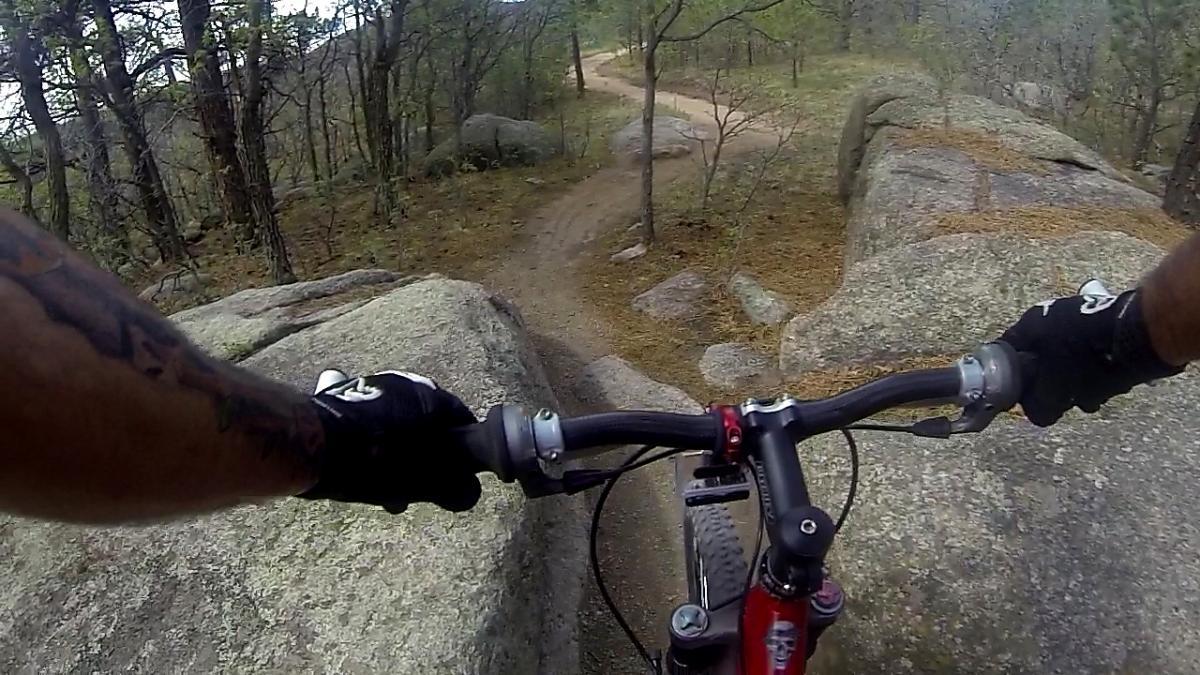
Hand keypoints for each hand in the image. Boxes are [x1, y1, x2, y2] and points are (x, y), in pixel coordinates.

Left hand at [300, 370, 480, 512]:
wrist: (314, 446)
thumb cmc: (377, 463)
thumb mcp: (424, 485)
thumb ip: (454, 489)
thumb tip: (469, 493)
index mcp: (431, 396)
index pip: (460, 419)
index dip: (461, 449)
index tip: (454, 474)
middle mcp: (404, 382)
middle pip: (425, 421)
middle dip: (422, 454)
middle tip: (413, 487)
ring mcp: (370, 383)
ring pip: (394, 421)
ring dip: (394, 448)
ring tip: (381, 485)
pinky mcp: (341, 392)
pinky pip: (365, 416)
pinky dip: (367, 435)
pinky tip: (358, 458)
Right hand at [999, 284, 1182, 425]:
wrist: (1139, 336)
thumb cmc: (1086, 361)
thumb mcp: (1054, 393)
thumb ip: (1038, 407)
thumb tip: (1037, 415)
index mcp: (1029, 324)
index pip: (1005, 353)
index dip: (1010, 379)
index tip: (1020, 397)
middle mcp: (1050, 314)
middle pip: (1040, 357)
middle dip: (1051, 384)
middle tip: (1059, 402)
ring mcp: (1080, 314)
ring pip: (1068, 356)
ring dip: (1076, 380)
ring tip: (1089, 400)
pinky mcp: (1106, 319)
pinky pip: (1091, 351)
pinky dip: (1095, 369)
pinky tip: (1107, 387)